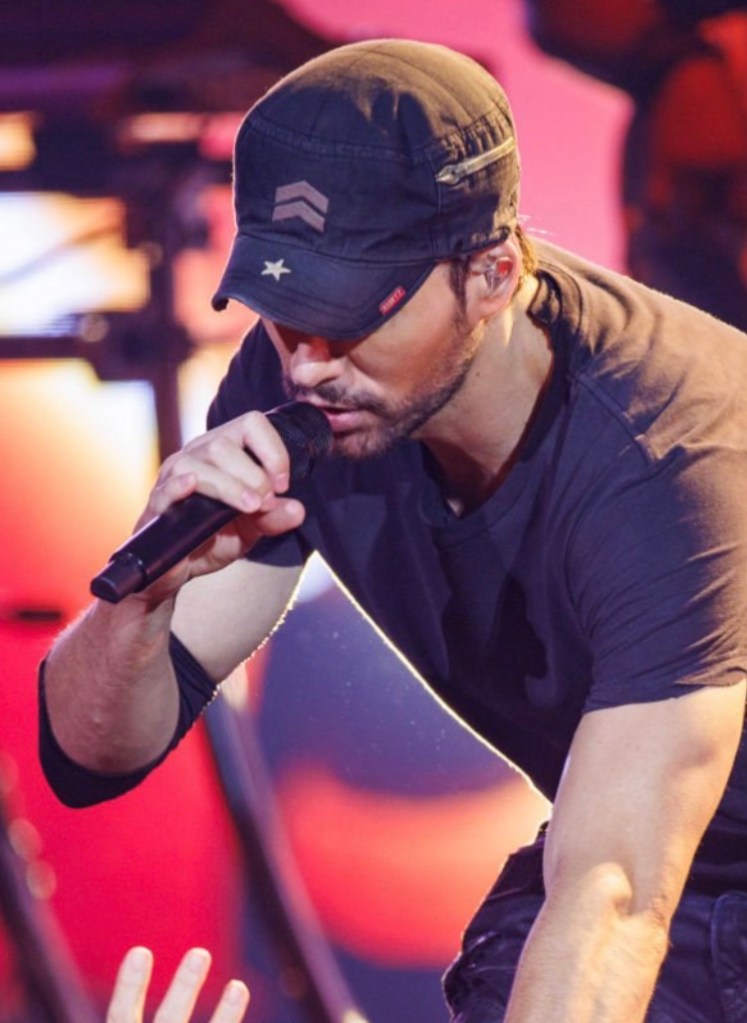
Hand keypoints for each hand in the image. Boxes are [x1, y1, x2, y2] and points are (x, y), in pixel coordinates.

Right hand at [106, 947, 249, 1022]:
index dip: (129, 987)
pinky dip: (229, 1022)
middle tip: (201, 953)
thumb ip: (130, 1016)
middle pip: (168, 1022)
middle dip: (183, 991)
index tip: (140, 951)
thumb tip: (114, 1004)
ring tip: (240, 986)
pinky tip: (241, 994)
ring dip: (225, 1017)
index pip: (121, 1018)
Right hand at [135, 412, 305, 598]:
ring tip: (250, 507)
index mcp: (224, 451)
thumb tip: (298, 510)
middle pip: (224, 444)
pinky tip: (192, 487)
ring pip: (200, 463)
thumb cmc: (214, 537)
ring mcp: (174, 476)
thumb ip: (274, 518)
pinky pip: (166, 487)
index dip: (273, 449)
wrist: (179, 567)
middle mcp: (197, 455)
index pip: (251, 424)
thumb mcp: (252, 529)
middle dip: (254, 475)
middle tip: (265, 503)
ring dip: (230, 486)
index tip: (282, 484)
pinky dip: (180, 486)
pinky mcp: (158, 502)